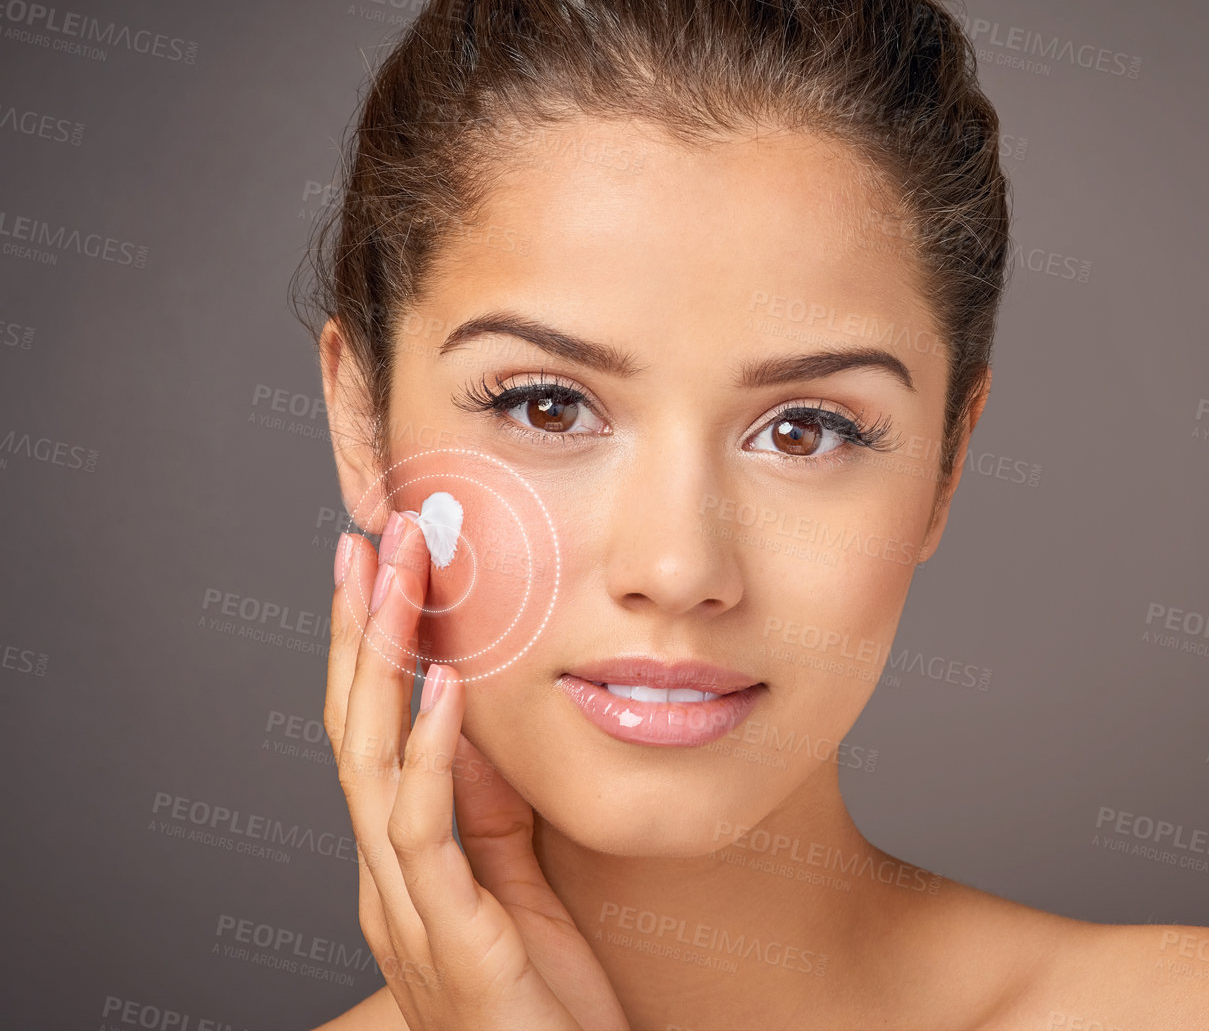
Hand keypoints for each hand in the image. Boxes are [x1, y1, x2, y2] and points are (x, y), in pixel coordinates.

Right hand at [325, 510, 630, 1029]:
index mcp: (403, 861)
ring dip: (383, 661)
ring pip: (371, 762)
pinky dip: (428, 753)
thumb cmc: (542, 1004)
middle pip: (354, 728)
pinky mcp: (449, 937)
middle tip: (371, 536)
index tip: (377, 562)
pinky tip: (442, 688)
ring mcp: (408, 906)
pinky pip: (426, 831)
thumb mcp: (516, 884)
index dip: (368, 646)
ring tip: (396, 577)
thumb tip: (468, 717)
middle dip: (361, 628)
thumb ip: (488, 811)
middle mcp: (387, 876)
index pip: (372, 730)